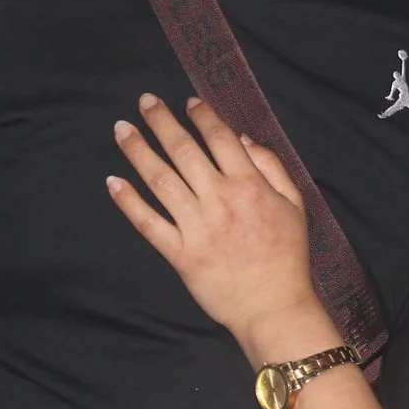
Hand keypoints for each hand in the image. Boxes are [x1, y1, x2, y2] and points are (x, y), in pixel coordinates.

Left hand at [108, 95, 321, 349]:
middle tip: (144, 101)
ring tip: (121, 130)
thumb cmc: (287, 256)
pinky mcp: (180, 254)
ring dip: (138, 152)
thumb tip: (243, 139)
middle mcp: (219, 200)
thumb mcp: (294, 205)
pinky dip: (129, 202)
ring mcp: (197, 227)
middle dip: (161, 122)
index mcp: (249, 185)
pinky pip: (149, 223)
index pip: (219, 139)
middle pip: (184, 151)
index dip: (202, 116)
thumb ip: (271, 167)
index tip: (187, 102)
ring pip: (161, 180)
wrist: (273, 306)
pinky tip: (113, 182)